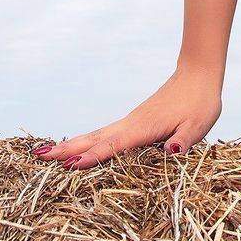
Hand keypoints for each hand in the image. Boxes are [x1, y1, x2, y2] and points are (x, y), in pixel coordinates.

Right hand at [30, 66, 222, 168]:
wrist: (198, 75)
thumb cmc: (200, 102)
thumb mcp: (199, 125)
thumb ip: (184, 140)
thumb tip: (171, 151)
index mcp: (145, 127)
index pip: (115, 145)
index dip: (94, 157)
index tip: (71, 166)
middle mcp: (132, 123)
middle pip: (95, 138)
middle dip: (68, 149)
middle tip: (40, 156)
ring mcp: (130, 121)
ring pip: (96, 134)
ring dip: (72, 144)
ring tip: (46, 152)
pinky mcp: (133, 121)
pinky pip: (105, 133)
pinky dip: (87, 140)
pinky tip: (78, 146)